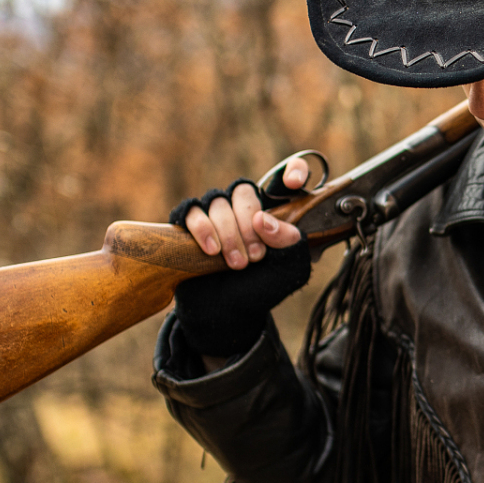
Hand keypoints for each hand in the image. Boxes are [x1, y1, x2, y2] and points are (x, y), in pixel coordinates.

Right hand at [168, 158, 319, 359]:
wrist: (227, 313)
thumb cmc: (260, 288)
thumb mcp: (287, 269)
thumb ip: (288, 242)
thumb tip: (265, 220)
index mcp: (273, 212)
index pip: (288, 174)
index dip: (294, 170)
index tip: (295, 184)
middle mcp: (243, 208)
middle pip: (243, 193)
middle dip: (250, 224)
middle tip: (257, 256)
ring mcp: (215, 214)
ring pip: (219, 203)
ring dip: (229, 233)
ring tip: (237, 263)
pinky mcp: (188, 224)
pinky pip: (192, 212)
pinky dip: (203, 229)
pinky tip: (213, 250)